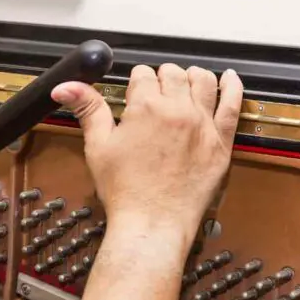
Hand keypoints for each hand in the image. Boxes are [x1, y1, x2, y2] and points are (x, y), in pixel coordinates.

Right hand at [52, 64, 243, 249]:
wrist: (153, 224)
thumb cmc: (125, 191)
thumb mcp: (98, 146)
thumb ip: (87, 109)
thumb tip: (66, 87)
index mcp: (146, 107)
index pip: (143, 75)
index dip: (136, 81)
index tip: (134, 91)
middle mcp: (178, 110)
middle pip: (173, 74)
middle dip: (162, 77)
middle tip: (156, 91)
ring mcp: (203, 125)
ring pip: (203, 81)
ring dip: (192, 76)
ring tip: (186, 80)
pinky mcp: (221, 143)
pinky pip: (233, 105)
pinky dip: (232, 87)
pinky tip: (230, 78)